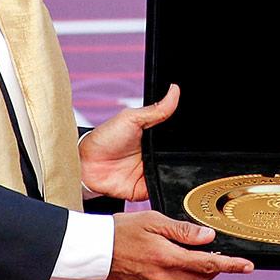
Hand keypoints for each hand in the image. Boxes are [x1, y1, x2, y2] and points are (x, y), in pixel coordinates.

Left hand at [79, 85, 178, 200]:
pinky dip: (165, 185)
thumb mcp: (131, 118)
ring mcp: (152, 171)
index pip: (178, 135)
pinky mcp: (147, 188)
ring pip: (174, 173)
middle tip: (179, 147)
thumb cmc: (105, 138)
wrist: (85, 165)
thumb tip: (175, 90)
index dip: (186, 132)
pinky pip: (163, 189)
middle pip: (179, 155)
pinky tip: (163, 176)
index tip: (194, 126)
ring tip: (166, 160)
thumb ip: (156, 109)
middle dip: (182, 153)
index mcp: (155, 136)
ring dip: (174, 169)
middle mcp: (156, 154)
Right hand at [107, 210, 253, 279]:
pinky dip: (181, 277)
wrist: (94, 250)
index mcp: (167, 259)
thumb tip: (209, 238)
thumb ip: (183, 231)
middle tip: (215, 250)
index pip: (208, 264)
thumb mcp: (154, 221)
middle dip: (214, 266)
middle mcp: (164, 278)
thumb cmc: (123, 230)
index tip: (248, 266)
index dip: (231, 265)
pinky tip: (173, 261)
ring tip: (192, 253)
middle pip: (202, 277)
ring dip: (197, 271)